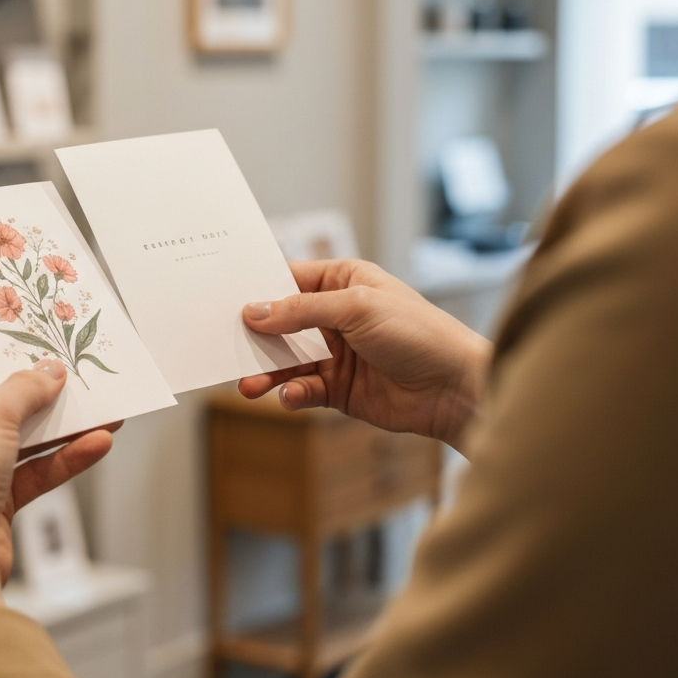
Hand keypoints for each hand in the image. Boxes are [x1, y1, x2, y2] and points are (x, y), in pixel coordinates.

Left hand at [0, 342, 118, 644]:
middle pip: (1, 397)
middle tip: (77, 368)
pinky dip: (65, 457)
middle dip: (42, 387)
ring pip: (24, 434)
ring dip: (63, 424)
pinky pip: (36, 468)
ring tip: (104, 408)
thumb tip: (50, 371)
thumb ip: (27, 386)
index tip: (33, 330)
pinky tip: (97, 443)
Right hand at [239, 260, 491, 449]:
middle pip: (280, 323)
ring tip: (249, 386)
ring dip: (267, 372)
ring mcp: (336, 353)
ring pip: (286, 361)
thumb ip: (301, 310)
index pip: (288, 280)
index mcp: (342, 281)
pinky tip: (290, 397)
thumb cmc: (418, 333)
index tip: (223, 301)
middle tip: (228, 350)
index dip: (257, 290)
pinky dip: (292, 394)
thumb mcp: (356, 308)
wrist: (455, 387)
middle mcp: (335, 315)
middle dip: (255, 338)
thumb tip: (254, 311)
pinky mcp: (339, 388)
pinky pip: (303, 389)